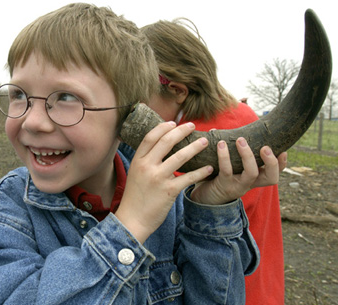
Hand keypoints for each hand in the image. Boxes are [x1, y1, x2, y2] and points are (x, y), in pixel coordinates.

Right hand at [115, 122, 213, 242]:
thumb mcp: (135, 174)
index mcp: (138, 161)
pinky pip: (188, 178)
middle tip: (192, 126)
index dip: (163, 127)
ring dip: (195, 147)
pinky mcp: (169, 191)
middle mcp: (147, 166)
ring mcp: (158, 178)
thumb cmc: (135, 197)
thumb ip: (146, 160)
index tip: (174, 123)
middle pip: (166, 141)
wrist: (132, 220)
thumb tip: (160, 147)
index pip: (150, 137)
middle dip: (182, 131)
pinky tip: (209, 168)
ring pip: (181, 156)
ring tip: (204, 142)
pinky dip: (201, 172)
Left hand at [190, 137, 286, 204]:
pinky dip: (224, 156)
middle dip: (271, 162)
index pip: (274, 174)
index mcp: (254, 179)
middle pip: (271, 177)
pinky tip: (221, 144)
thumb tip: (214, 128)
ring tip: (241, 140)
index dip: (281, 164)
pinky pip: (227, 171)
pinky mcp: (224, 185)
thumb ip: (226, 151)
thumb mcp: (227, 167)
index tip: (283, 151)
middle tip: (265, 147)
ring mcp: (238, 186)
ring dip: (247, 155)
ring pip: (251, 173)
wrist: (204, 197)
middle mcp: (249, 184)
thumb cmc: (217, 178)